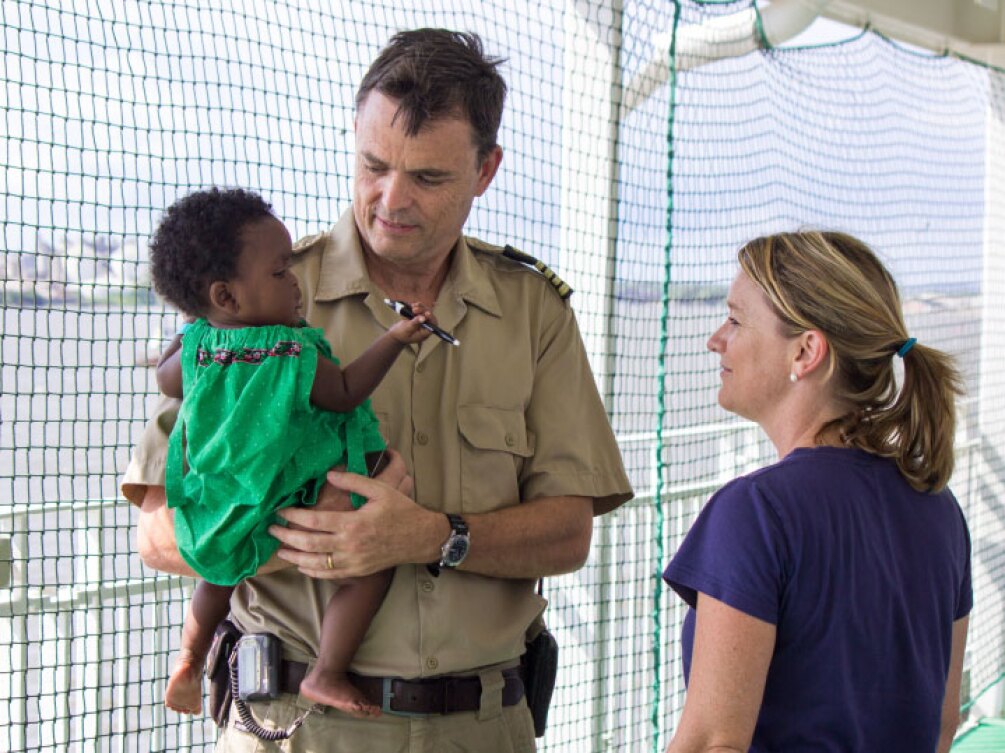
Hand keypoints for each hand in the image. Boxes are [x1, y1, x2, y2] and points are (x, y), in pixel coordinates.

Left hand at [268, 451, 441, 578]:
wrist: (420, 538)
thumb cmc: (401, 511)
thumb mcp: (380, 490)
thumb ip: (354, 481)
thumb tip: (330, 474)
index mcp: (353, 523)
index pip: (314, 521)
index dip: (293, 516)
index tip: (280, 511)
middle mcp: (350, 545)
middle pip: (309, 544)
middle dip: (286, 537)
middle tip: (272, 529)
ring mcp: (353, 562)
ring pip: (315, 563)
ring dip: (294, 557)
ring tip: (280, 549)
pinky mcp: (357, 571)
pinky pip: (328, 575)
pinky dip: (311, 571)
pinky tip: (302, 565)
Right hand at [387, 302, 435, 344]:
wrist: (395, 334)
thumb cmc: (401, 334)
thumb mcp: (408, 329)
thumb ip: (415, 323)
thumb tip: (423, 318)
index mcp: (425, 332)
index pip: (432, 324)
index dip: (431, 318)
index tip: (426, 313)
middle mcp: (425, 326)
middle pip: (429, 316)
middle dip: (422, 311)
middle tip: (414, 309)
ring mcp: (422, 321)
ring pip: (425, 311)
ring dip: (420, 307)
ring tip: (412, 306)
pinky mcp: (418, 316)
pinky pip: (420, 309)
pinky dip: (417, 307)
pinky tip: (412, 306)